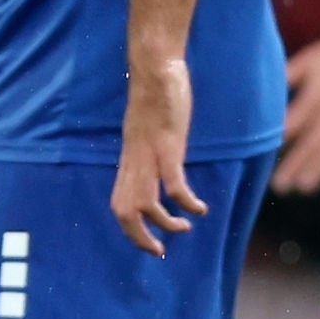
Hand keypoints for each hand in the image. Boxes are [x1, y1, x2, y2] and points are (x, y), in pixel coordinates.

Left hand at [111, 58, 207, 255]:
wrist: (154, 67)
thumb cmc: (155, 95)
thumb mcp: (146, 129)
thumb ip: (148, 149)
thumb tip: (156, 162)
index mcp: (129, 160)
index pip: (119, 205)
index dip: (130, 230)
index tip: (149, 242)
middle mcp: (135, 162)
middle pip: (126, 212)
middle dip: (141, 238)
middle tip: (160, 250)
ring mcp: (149, 155)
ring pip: (147, 204)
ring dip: (166, 223)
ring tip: (185, 226)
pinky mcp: (168, 146)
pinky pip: (173, 184)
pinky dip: (186, 202)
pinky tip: (200, 208)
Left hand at [273, 33, 319, 193]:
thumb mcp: (311, 59)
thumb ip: (289, 75)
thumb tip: (268, 91)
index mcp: (316, 95)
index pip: (294, 122)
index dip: (280, 140)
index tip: (265, 156)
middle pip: (311, 144)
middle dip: (295, 166)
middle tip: (280, 186)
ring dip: (319, 171)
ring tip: (304, 188)